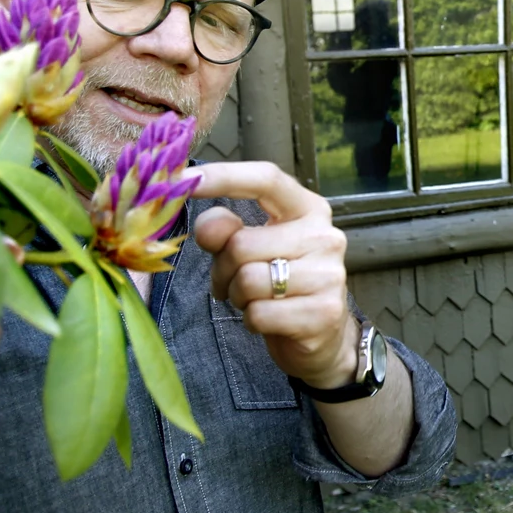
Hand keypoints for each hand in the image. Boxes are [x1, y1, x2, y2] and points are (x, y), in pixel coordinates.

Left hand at [190, 163, 358, 388]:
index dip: (224, 176)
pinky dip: (251, 320)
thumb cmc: (280, 283)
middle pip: (241, 243)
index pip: (266, 179)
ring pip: (247, 280)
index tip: (184, 178)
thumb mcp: (249, 249)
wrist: (322, 336)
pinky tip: (268, 319)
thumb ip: (225, 231)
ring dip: (237, 296)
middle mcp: (324, 235)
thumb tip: (206, 226)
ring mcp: (329, 274)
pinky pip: (259, 313)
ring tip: (253, 300)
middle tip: (232, 282)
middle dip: (223, 268)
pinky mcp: (324, 312)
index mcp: (308, 209)